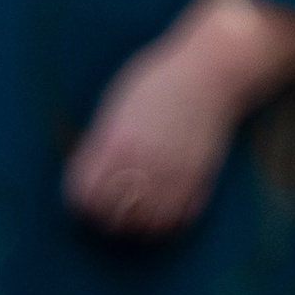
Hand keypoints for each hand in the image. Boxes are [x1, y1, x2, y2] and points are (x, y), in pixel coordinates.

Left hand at [64, 0, 294, 238]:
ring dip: (136, 224)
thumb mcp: (117, 106)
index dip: (81, 200)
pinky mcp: (201, 178)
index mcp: (117, 143)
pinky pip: (180, 219)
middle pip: (113, 216)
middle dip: (105, 216)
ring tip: (134, 212)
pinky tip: (160, 208)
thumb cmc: (160, 80)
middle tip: (107, 207)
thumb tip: (89, 175)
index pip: (85, 195)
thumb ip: (101, 143)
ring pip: (147, 225)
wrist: (214, 70)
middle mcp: (145, 163)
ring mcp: (175, 173)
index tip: (85, 194)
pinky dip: (167, 221)